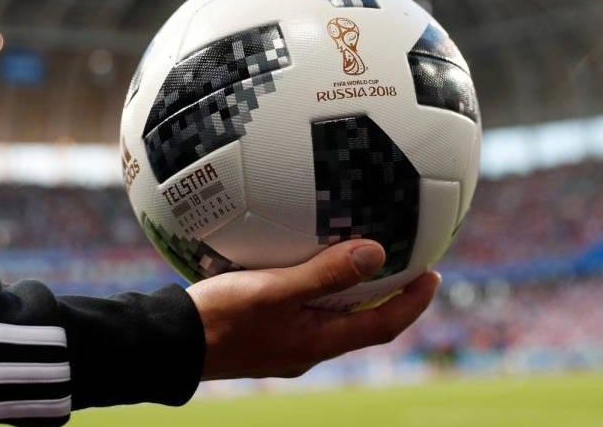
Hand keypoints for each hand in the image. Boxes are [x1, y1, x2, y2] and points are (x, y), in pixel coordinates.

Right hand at [187, 240, 439, 380]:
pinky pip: (305, 309)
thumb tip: (377, 253)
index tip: (432, 274)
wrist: (170, 342)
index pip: (382, 326)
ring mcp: (285, 342)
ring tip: (363, 260)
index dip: (413, 302)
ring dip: (354, 293)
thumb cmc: (219, 317)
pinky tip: (304, 263)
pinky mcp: (265, 332)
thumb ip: (325, 274)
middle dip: (389, 296)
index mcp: (317, 343)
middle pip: (362, 324)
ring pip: (333, 317)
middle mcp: (307, 348)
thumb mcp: (274, 290)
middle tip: (406, 264)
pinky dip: (320, 289)